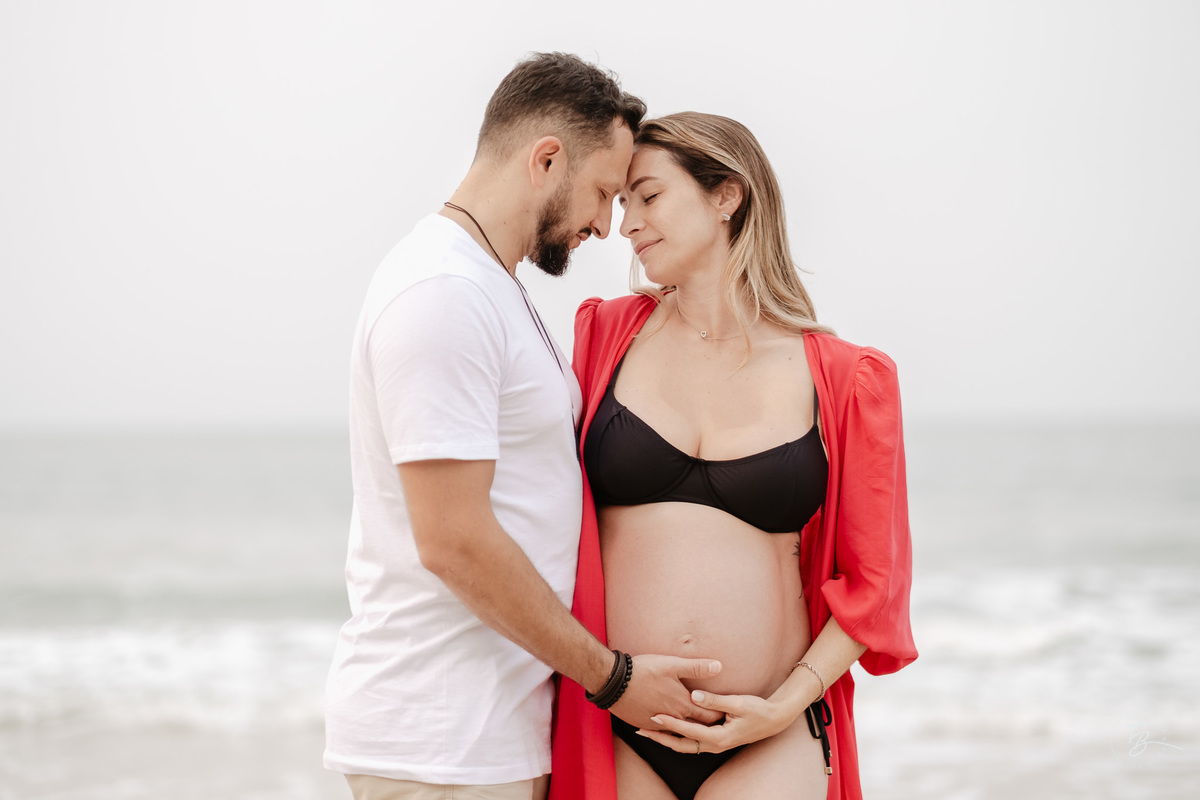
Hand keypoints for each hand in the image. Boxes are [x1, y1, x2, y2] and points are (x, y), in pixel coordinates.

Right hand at [609, 654, 723, 728]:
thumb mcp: (672, 665)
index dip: (719, 714)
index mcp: (683, 704)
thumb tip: (719, 667)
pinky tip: (669, 723)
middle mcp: (673, 718)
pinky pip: (661, 730)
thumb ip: (697, 667)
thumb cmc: (644, 671)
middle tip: (715, 720)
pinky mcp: (644, 724)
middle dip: (706, 723)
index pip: (709, 716)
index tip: (726, 713)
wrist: (613, 682)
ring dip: (686, 728)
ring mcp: (658, 723)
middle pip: (696, 726)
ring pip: (678, 730)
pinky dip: (668, 728)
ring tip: (694, 724)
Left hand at [637, 689, 790, 753]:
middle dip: (661, 738)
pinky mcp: (715, 740)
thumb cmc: (758, 710)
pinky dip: (678, 736)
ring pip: (685, 745)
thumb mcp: (737, 703)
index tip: (654, 716)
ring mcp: (714, 745)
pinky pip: (692, 741)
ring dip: (667, 738)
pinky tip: (668, 728)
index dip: (670, 724)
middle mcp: (714, 745)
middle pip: (681, 745)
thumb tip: (694, 696)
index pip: (687, 731)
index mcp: (718, 738)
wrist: (774, 720)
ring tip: (648, 730)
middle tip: (641, 730)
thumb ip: (714, 700)